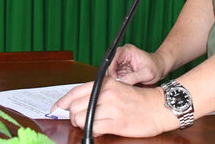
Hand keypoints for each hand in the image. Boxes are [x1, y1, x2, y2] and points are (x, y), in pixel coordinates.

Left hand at [52, 78, 178, 137]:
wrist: (159, 107)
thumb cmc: (139, 100)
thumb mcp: (117, 88)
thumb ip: (99, 93)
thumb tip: (78, 103)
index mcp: (105, 83)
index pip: (75, 91)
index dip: (62, 101)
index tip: (55, 108)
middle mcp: (106, 93)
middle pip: (75, 106)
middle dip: (73, 116)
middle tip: (80, 120)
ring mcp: (111, 108)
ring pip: (81, 118)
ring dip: (82, 124)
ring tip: (91, 125)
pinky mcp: (116, 123)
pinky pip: (94, 129)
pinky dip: (92, 131)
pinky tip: (99, 130)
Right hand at [106, 44, 165, 84]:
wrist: (160, 67)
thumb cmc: (155, 67)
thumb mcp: (146, 74)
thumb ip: (133, 78)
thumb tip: (120, 82)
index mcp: (127, 51)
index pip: (113, 60)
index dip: (112, 70)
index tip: (116, 80)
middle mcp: (122, 55)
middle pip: (110, 66)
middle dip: (113, 76)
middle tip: (118, 86)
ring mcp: (121, 62)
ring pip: (112, 73)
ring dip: (116, 80)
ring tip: (123, 86)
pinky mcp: (122, 69)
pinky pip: (116, 76)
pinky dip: (119, 82)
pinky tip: (124, 85)